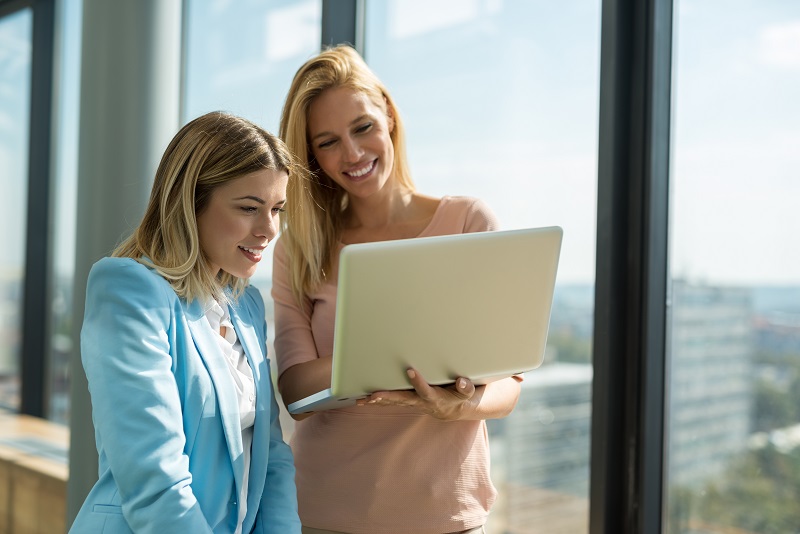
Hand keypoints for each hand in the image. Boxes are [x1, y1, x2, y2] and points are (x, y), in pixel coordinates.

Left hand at [356, 367, 476, 420]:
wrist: (453, 409)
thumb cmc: (459, 396)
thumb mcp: (467, 393)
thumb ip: (465, 388)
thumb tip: (461, 382)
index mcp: (435, 398)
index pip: (425, 390)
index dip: (418, 382)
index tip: (409, 370)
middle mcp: (421, 402)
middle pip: (402, 400)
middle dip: (388, 398)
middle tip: (374, 396)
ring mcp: (412, 403)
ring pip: (393, 402)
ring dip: (377, 401)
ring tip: (362, 399)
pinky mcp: (406, 401)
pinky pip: (390, 402)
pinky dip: (376, 401)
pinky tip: (362, 399)